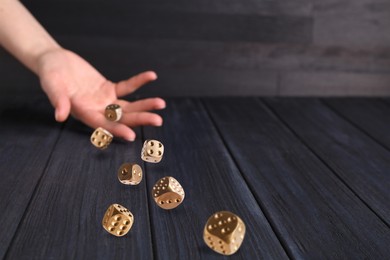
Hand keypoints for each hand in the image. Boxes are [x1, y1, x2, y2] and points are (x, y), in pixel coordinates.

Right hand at [37, 48, 164, 140]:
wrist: (54, 61)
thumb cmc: (50, 74)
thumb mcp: (52, 85)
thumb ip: (58, 100)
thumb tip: (59, 116)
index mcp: (83, 113)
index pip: (102, 125)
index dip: (116, 130)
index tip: (132, 135)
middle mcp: (97, 110)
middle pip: (122, 118)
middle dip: (140, 119)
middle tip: (158, 120)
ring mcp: (105, 101)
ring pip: (128, 106)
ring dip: (144, 105)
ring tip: (161, 104)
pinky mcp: (109, 89)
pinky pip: (127, 86)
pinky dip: (138, 82)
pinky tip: (152, 76)